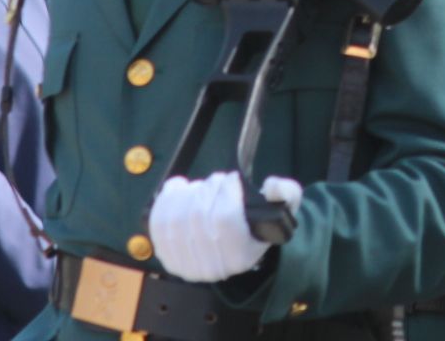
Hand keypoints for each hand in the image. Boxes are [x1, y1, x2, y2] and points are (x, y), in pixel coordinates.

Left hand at [149, 172, 302, 282]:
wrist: (235, 250)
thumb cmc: (257, 226)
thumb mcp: (282, 209)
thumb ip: (286, 194)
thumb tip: (272, 185)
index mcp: (241, 256)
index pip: (226, 219)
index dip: (226, 192)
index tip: (232, 177)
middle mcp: (213, 267)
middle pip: (199, 217)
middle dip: (207, 188)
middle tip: (216, 180)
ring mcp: (187, 265)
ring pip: (176, 219)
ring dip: (186, 194)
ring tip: (199, 186)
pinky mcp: (168, 258)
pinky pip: (158, 226)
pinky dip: (165, 201)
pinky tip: (177, 189)